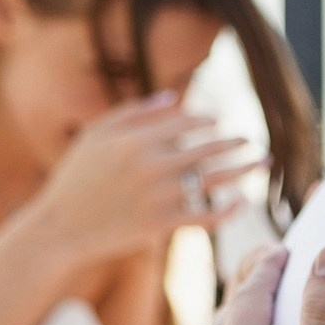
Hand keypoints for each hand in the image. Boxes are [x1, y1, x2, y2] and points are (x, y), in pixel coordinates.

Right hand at [24, 93, 256, 271]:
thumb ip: (134, 112)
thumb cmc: (76, 178)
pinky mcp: (163, 224)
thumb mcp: (96, 136)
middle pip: (208, 149)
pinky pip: (207, 216)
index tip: (218, 123)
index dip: (207, 121)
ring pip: (215, 180)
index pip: (186, 123)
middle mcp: (152, 165)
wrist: (61, 227)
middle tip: (252, 142)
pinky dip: (229, 211)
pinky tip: (242, 203)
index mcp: (136, 139)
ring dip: (245, 170)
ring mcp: (160, 196)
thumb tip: (174, 97)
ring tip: (263, 163)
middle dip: (235, 143)